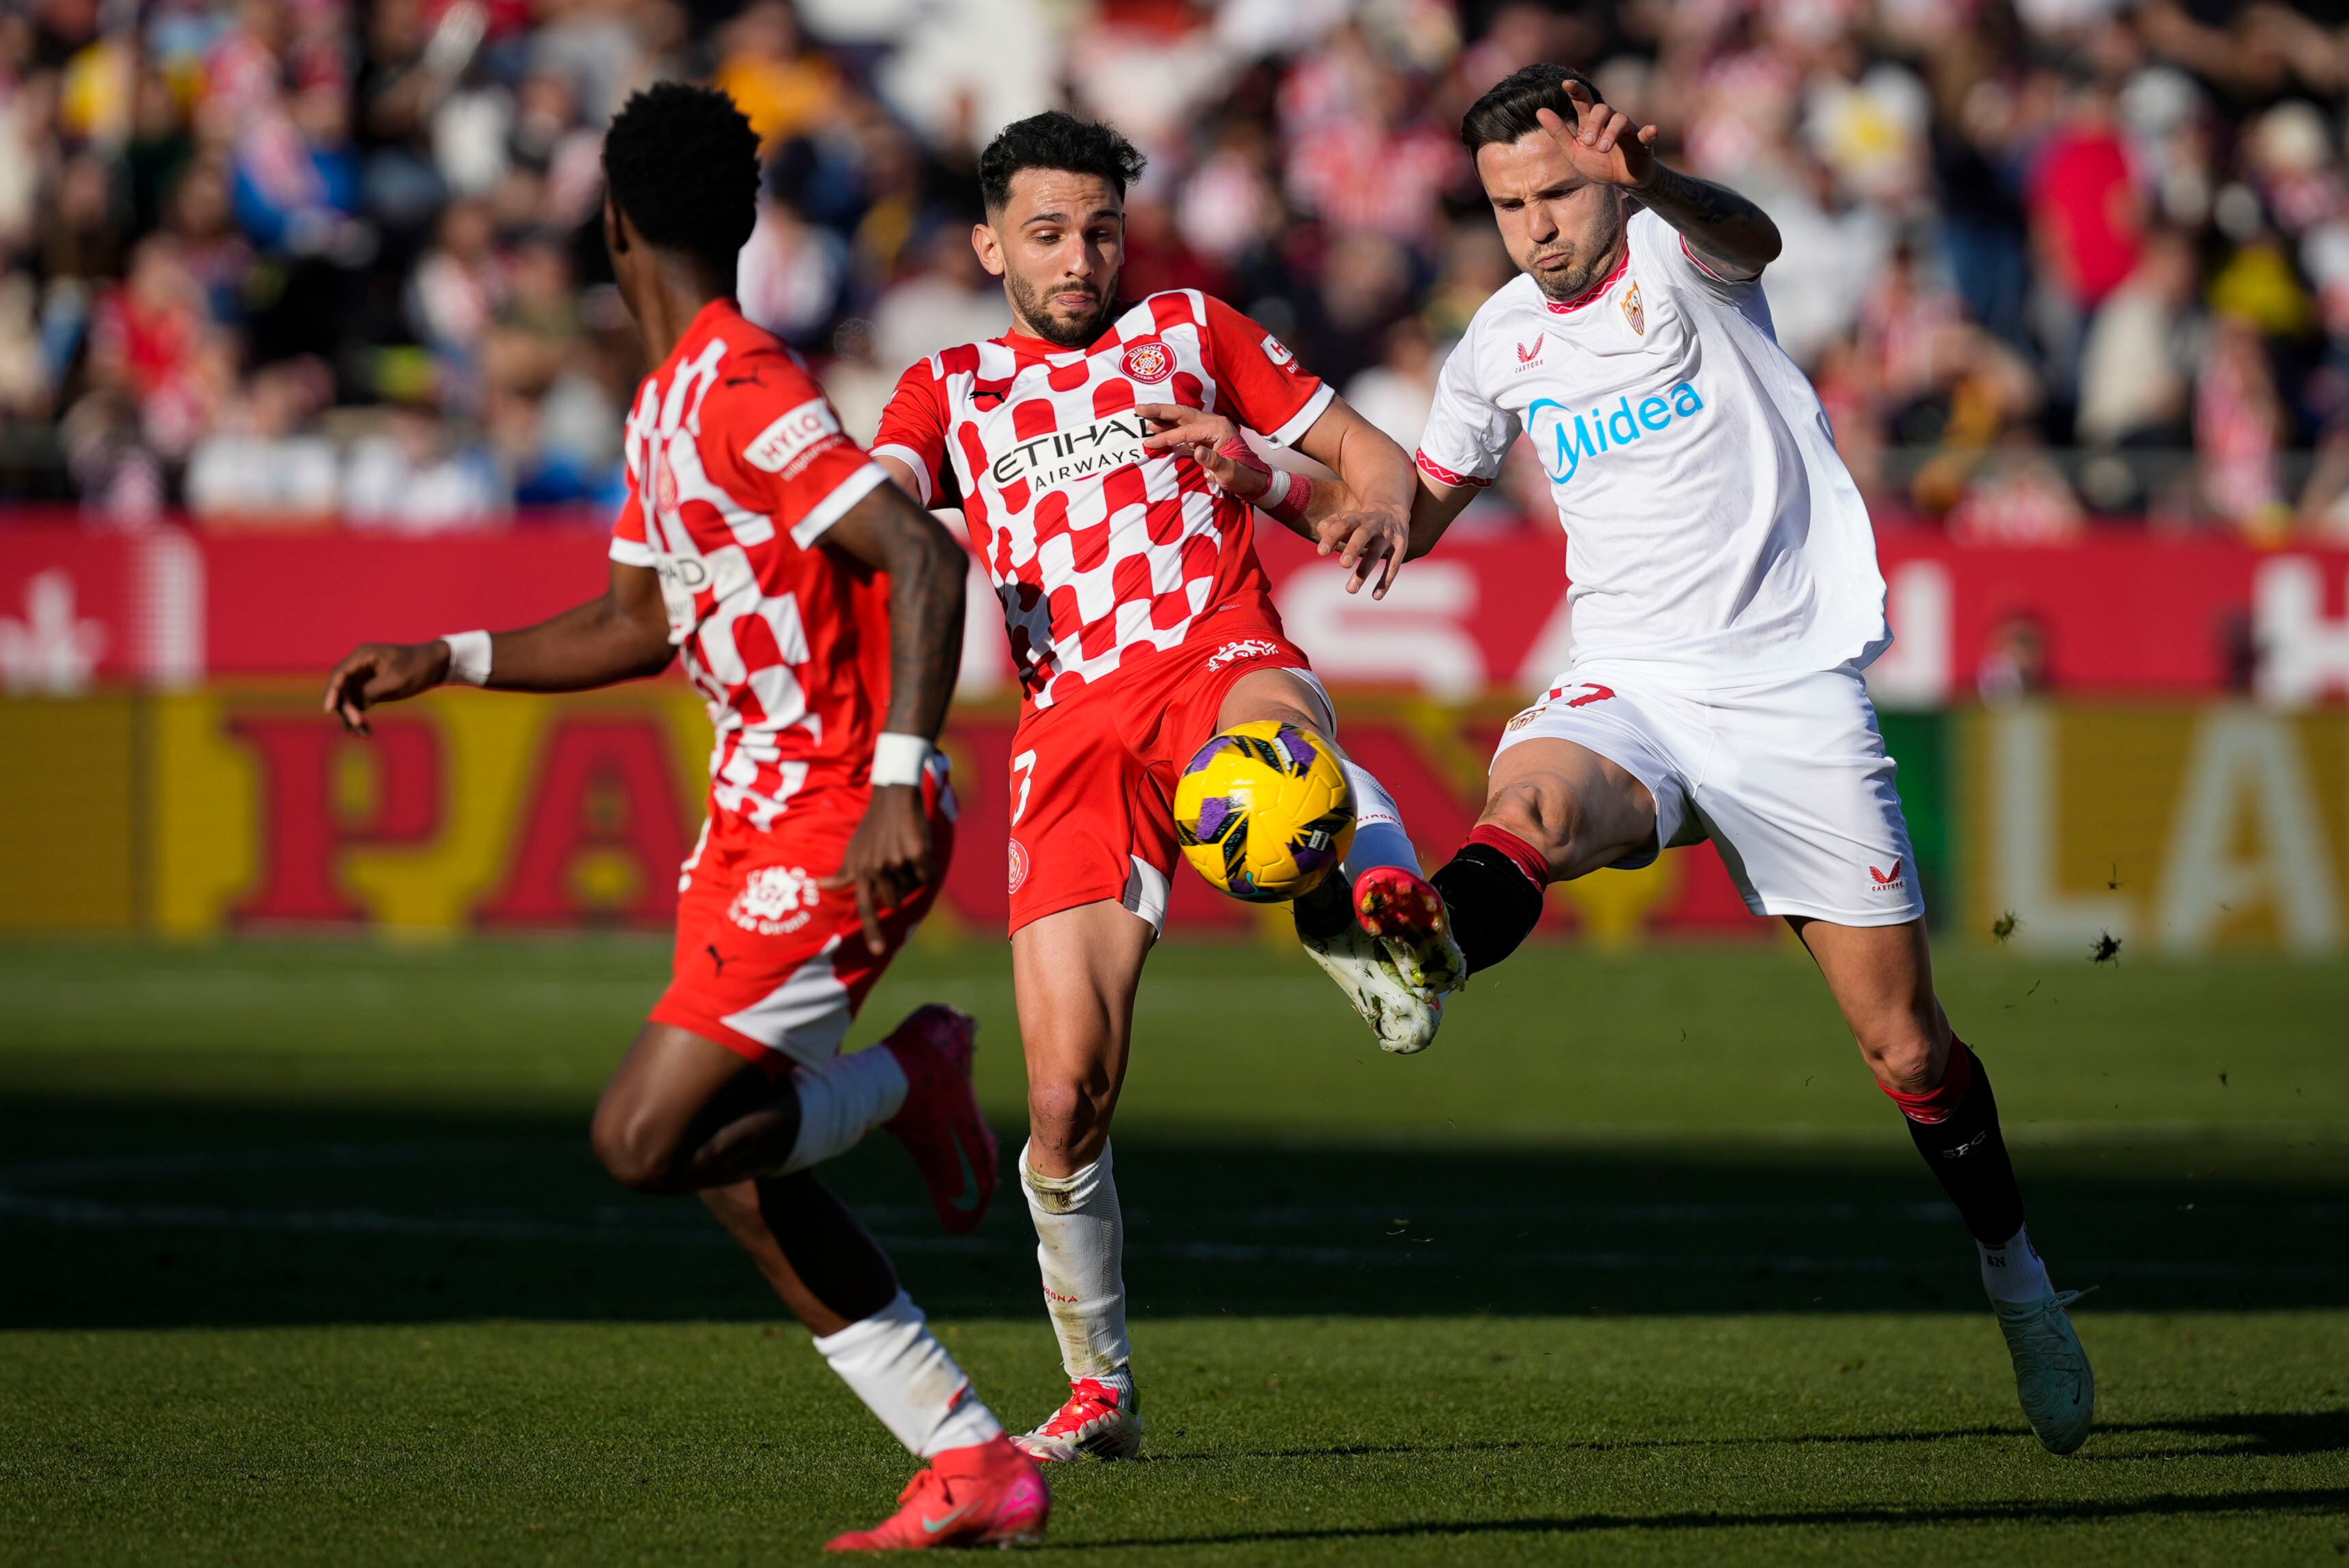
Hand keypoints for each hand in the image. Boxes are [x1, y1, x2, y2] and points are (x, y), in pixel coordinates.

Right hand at [322, 640, 452, 734]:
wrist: (437, 665)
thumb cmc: (418, 667)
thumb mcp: (397, 679)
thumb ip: (373, 690)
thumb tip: (354, 704)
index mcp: (363, 656)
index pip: (340, 675)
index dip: (332, 692)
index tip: (329, 709)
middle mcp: (359, 666)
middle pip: (341, 690)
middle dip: (345, 708)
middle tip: (357, 723)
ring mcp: (364, 679)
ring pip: (348, 701)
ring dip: (351, 717)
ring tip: (364, 733)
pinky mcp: (371, 690)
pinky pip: (358, 705)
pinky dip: (359, 718)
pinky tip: (367, 732)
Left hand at [819, 785, 934, 954]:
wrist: (892, 798)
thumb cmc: (873, 826)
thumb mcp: (853, 850)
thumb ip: (842, 873)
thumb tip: (819, 886)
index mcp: (861, 871)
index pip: (866, 908)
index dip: (873, 931)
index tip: (879, 952)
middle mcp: (876, 870)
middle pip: (895, 901)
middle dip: (899, 889)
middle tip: (897, 866)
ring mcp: (896, 862)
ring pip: (913, 887)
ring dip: (913, 877)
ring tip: (905, 853)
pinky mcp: (916, 854)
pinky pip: (927, 874)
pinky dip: (926, 864)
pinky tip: (918, 846)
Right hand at [1135, 403, 1268, 498]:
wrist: (1251, 480)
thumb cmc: (1242, 476)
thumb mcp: (1230, 472)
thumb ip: (1214, 461)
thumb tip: (1197, 451)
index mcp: (1219, 428)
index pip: (1188, 430)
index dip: (1169, 436)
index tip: (1151, 443)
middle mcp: (1212, 423)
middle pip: (1182, 413)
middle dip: (1160, 410)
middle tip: (1139, 408)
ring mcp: (1207, 428)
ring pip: (1181, 418)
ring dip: (1162, 416)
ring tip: (1142, 414)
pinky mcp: (1203, 437)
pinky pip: (1182, 429)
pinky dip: (1168, 428)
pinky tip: (1155, 428)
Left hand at [1315, 504, 1408, 598]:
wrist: (1393, 511)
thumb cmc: (1360, 522)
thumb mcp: (1347, 518)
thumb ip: (1332, 525)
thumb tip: (1322, 533)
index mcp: (1357, 518)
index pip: (1344, 525)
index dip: (1332, 537)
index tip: (1321, 552)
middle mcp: (1374, 525)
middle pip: (1363, 535)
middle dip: (1353, 549)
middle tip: (1343, 564)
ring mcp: (1388, 537)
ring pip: (1376, 554)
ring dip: (1364, 571)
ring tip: (1350, 589)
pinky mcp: (1400, 547)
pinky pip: (1394, 565)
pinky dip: (1385, 581)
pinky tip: (1376, 596)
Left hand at [1534, 78, 1660, 190]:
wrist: (1621, 180)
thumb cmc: (1597, 163)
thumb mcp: (1573, 151)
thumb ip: (1559, 133)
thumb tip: (1540, 111)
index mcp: (1591, 122)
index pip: (1583, 101)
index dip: (1576, 90)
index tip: (1566, 83)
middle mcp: (1609, 121)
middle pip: (1602, 109)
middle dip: (1593, 124)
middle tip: (1588, 143)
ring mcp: (1627, 130)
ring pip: (1620, 119)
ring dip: (1610, 133)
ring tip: (1602, 149)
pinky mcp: (1642, 141)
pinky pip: (1646, 133)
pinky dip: (1649, 131)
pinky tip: (1651, 130)